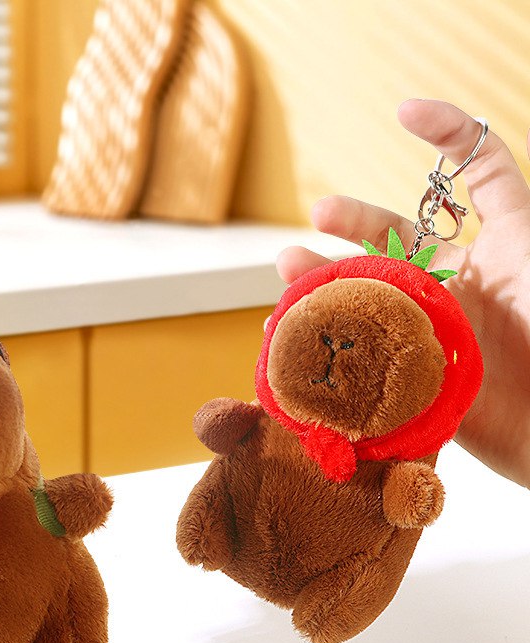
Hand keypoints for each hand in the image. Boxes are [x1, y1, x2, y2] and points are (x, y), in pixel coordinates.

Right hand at [277, 99, 529, 487]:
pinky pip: (356, 352)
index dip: (447, 135)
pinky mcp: (410, 375)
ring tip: (287, 271)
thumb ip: (510, 216)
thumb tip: (483, 157)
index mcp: (502, 247)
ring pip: (367, 294)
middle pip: (398, 237)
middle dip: (355, 219)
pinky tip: (289, 331)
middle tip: (320, 213)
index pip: (478, 173)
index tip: (405, 114)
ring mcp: (430, 328)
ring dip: (324, 279)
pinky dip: (318, 339)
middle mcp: (461, 282)